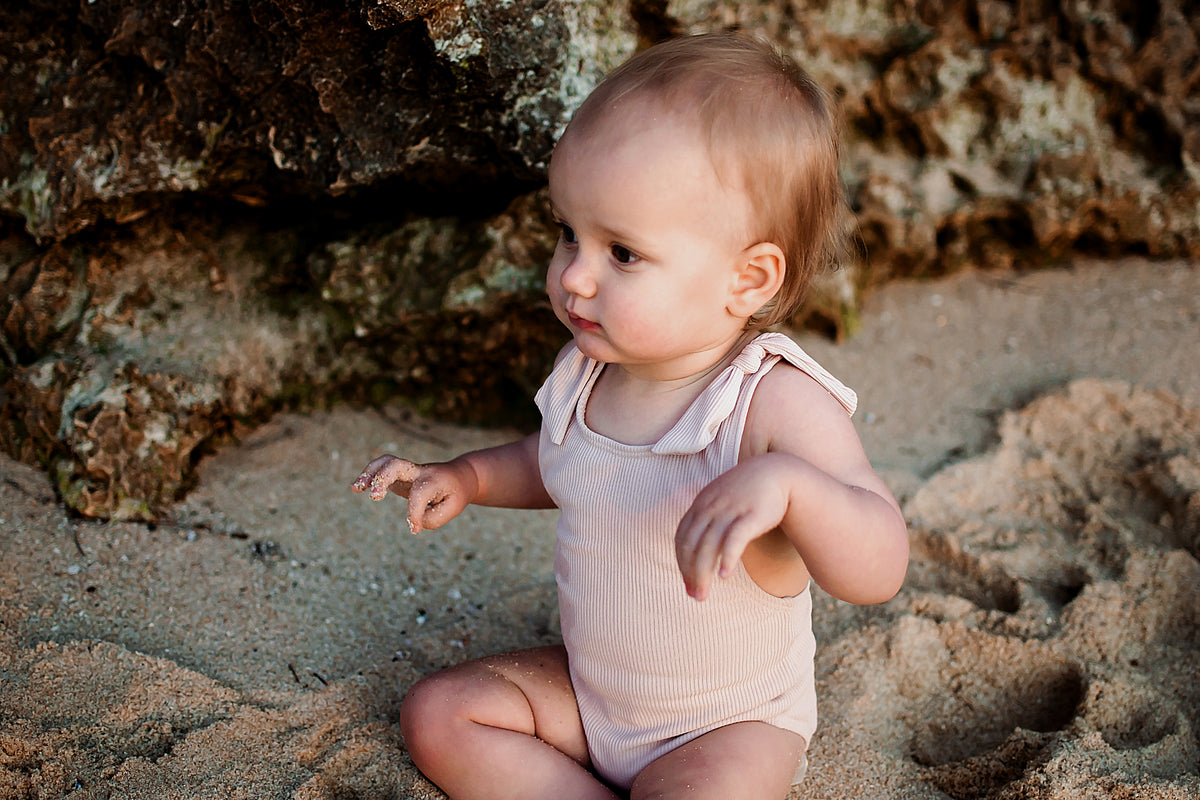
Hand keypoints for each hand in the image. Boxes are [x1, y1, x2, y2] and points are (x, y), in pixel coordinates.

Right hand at [351, 454, 477, 532]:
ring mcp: (408, 470)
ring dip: (370, 473)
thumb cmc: (455, 494)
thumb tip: (414, 521)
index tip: (415, 529)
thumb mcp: (452, 509)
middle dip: (382, 479)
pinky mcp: (400, 474)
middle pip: (397, 465)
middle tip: (375, 497)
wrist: (459, 476)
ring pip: (386, 462)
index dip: (414, 513)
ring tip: (356, 488)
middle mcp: (419, 471)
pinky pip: (381, 468)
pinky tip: (356, 488)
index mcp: (434, 479)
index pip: (419, 494)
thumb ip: (433, 519)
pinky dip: (367, 475)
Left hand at [675, 456, 790, 600]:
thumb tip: (698, 549)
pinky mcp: (749, 515)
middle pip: (691, 545)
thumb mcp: (721, 500)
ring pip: (708, 546)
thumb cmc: (748, 492)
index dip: (681, 563)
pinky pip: (733, 539)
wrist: (778, 472)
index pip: (682, 538)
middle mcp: (711, 507)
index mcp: (700, 504)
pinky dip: (726, 558)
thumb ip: (708, 519)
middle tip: (695, 596)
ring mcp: (729, 510)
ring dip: (703, 573)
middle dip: (690, 573)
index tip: (687, 584)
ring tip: (704, 594)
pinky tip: (725, 575)